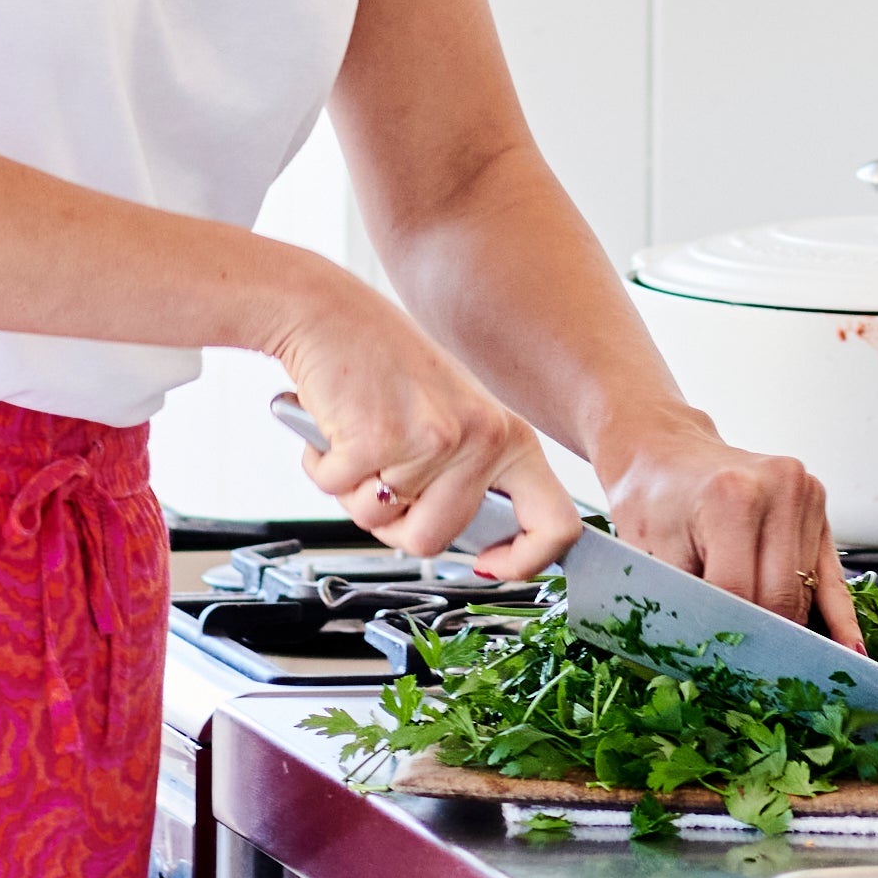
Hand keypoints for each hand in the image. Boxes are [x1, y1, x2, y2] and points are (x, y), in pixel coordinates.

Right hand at [272, 276, 581, 580]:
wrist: (328, 313)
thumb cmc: (383, 364)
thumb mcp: (455, 417)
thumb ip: (472, 476)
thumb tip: (481, 547)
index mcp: (508, 436)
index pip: (555, 524)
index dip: (524, 562)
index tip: (488, 564)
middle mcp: (478, 438)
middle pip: (435, 540)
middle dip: (395, 523)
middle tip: (380, 478)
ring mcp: (430, 440)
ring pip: (381, 523)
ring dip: (354, 493)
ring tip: (358, 442)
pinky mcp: (377, 439)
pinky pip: (338, 492)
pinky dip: (322, 469)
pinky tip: (332, 431)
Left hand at [596, 404, 863, 651]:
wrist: (664, 450)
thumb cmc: (650, 502)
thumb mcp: (648, 554)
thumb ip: (683, 605)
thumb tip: (714, 664)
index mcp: (731, 496)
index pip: (738, 593)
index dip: (727, 636)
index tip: (720, 671)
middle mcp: (779, 487)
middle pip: (779, 596)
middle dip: (761, 642)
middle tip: (747, 682)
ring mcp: (805, 492)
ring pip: (804, 592)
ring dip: (787, 628)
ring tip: (773, 664)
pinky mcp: (817, 503)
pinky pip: (831, 574)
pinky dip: (838, 616)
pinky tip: (848, 651)